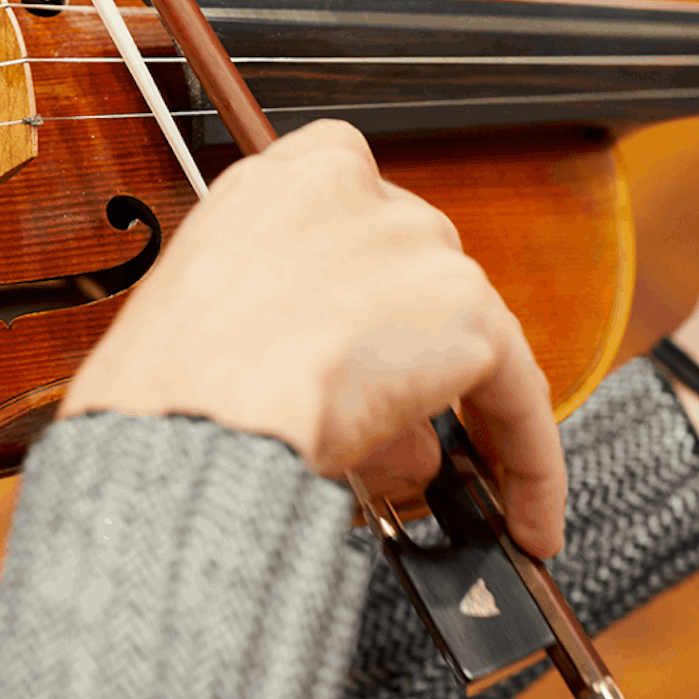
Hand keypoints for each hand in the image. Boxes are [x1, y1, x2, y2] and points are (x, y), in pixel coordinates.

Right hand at [59, 119, 568, 555]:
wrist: (190, 414)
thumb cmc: (168, 384)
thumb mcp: (212, 321)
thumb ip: (292, 332)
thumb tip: (378, 412)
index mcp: (284, 178)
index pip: (359, 214)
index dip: (370, 288)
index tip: (376, 338)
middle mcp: (360, 192)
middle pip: (419, 275)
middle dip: (415, 351)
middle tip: (407, 429)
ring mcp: (419, 246)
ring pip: (468, 337)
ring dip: (466, 414)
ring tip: (461, 493)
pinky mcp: (466, 313)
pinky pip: (519, 396)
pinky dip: (531, 464)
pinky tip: (528, 521)